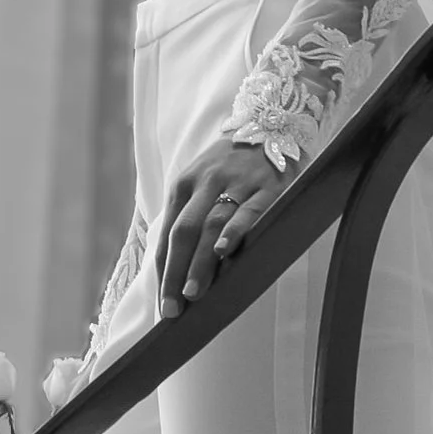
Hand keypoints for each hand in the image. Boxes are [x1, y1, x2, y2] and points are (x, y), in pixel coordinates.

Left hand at [155, 137, 293, 319]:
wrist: (270, 124)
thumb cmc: (231, 165)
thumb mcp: (201, 182)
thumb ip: (189, 217)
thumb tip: (175, 268)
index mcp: (185, 184)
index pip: (168, 233)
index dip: (163, 270)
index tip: (162, 304)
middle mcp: (206, 182)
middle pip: (184, 232)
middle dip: (175, 273)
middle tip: (174, 309)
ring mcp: (237, 184)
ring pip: (212, 226)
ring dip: (200, 262)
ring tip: (193, 293)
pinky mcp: (267, 187)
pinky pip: (248, 212)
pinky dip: (234, 232)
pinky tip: (225, 252)